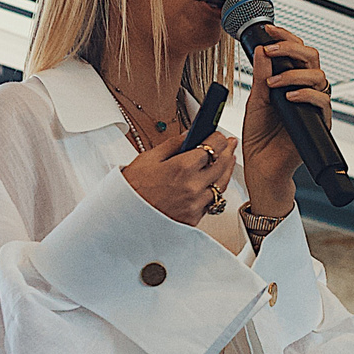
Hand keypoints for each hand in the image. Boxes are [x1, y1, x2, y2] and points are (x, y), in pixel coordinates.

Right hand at [122, 129, 238, 226]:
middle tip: (229, 144)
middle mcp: (193, 187)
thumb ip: (173, 144)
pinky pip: (213, 202)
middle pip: (222, 164)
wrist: (124, 219)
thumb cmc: (132, 190)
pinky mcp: (194, 218)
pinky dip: (216, 190)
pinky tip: (215, 181)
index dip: (218, 137)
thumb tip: (189, 134)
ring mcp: (195, 204)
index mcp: (182, 168)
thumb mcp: (148, 159)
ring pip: (222, 184)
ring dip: (227, 170)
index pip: (213, 146)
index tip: (217, 134)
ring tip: (228, 160)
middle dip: (227, 150)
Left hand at [239, 24, 329, 215]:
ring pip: (319, 76)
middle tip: (272, 50)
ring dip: (295, 74)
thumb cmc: (259, 136)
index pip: (295, 51)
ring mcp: (313, 105)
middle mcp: (305, 90)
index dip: (285, 37)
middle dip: (292, 49)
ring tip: (274, 82)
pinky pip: (322, 102)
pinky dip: (305, 95)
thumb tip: (261, 49)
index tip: (268, 30)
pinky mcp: (319, 122)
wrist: (262, 166)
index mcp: (290, 81)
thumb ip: (261, 76)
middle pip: (312, 57)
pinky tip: (288, 97)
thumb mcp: (256, 100)